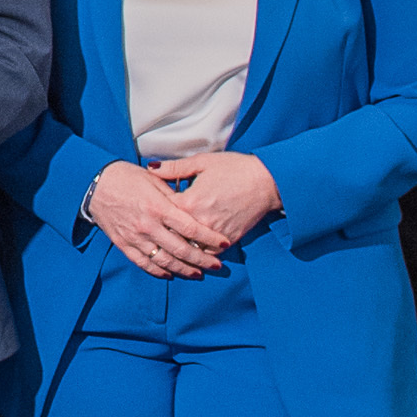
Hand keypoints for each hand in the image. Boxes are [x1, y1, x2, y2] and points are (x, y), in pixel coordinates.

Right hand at [83, 163, 226, 279]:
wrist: (95, 184)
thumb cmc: (127, 177)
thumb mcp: (154, 180)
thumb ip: (174, 196)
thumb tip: (193, 206)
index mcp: (158, 207)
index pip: (191, 229)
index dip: (210, 238)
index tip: (224, 244)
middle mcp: (148, 225)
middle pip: (181, 249)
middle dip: (202, 260)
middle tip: (217, 266)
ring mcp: (135, 237)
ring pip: (164, 260)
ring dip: (183, 269)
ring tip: (197, 274)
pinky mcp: (123, 244)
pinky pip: (143, 263)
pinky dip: (158, 271)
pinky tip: (170, 274)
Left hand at [154, 150, 281, 248]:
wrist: (266, 181)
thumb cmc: (235, 168)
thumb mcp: (202, 163)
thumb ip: (174, 168)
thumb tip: (151, 168)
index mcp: (189, 202)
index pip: (162, 213)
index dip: (155, 211)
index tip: (149, 211)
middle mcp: (200, 221)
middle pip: (172, 235)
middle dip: (162, 235)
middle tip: (153, 236)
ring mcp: (215, 234)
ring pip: (189, 249)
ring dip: (179, 249)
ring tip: (168, 249)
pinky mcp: (229, 240)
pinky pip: (208, 253)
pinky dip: (200, 253)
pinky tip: (192, 253)